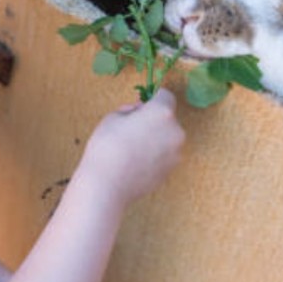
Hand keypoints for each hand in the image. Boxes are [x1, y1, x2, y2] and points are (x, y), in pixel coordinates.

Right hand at [73, 88, 184, 209]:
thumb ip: (131, 109)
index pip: (166, 96)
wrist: (107, 185)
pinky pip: (164, 155)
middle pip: (167, 119)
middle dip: (153, 120)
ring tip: (132, 148)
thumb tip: (139, 112)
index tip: (142, 105)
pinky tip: (135, 162)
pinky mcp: (170, 170)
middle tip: (131, 129)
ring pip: (167, 138)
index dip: (153, 98)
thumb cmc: (107, 147)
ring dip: (155, 138)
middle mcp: (175, 132)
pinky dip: (154, 155)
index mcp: (162, 113)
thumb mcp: (113, 117)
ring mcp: (176, 153)